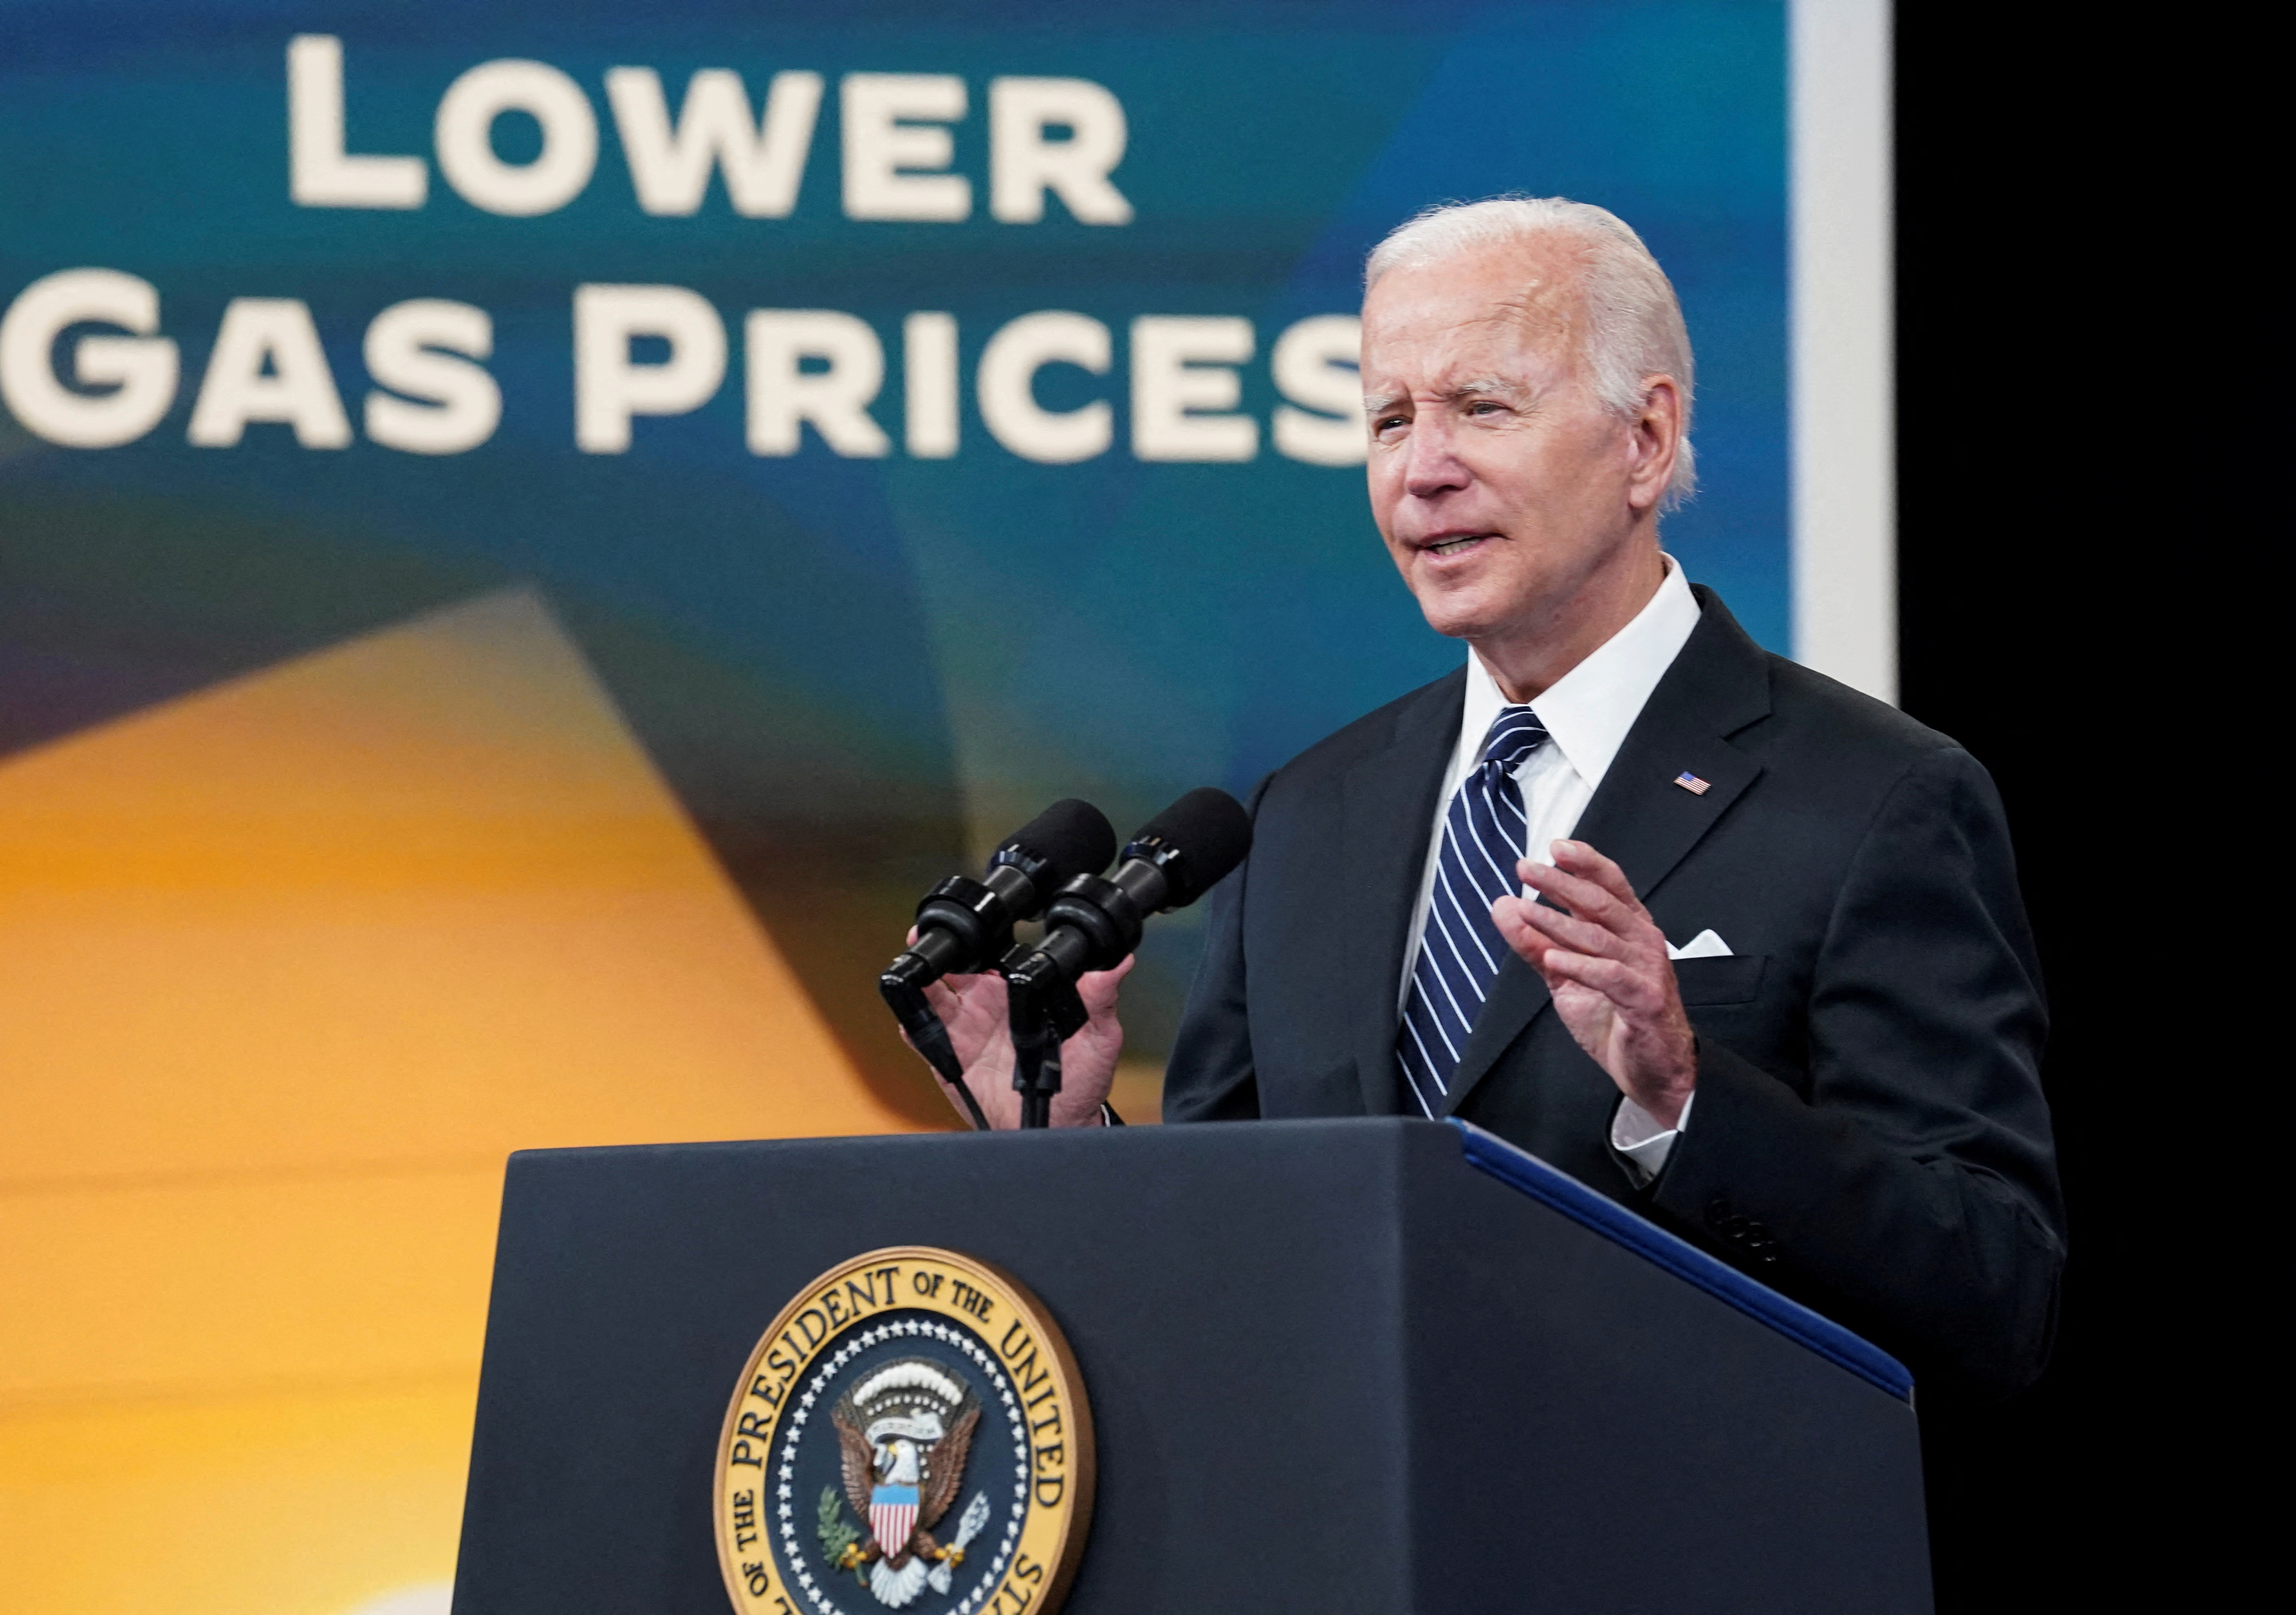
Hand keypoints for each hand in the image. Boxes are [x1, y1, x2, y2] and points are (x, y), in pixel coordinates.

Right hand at [907, 937, 1132, 1129]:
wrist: (1058, 1124)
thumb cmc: (1081, 1081)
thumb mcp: (1098, 1038)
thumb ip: (1101, 1000)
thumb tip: (1119, 964)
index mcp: (1019, 991)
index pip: (993, 953)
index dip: (979, 935)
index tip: (971, 922)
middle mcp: (987, 1004)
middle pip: (954, 965)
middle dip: (938, 948)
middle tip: (927, 937)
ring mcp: (965, 1029)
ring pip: (931, 994)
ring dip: (917, 978)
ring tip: (911, 969)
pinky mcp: (948, 1057)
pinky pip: (921, 1035)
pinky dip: (911, 1022)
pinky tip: (909, 1016)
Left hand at [1490, 840, 1695, 1127]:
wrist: (1653, 1069)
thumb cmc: (1616, 1019)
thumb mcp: (1566, 977)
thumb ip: (1536, 943)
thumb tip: (1504, 909)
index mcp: (1628, 930)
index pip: (1610, 884)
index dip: (1585, 862)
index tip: (1556, 846)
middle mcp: (1641, 942)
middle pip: (1601, 902)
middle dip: (1561, 883)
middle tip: (1526, 870)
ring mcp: (1646, 969)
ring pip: (1600, 936)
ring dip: (1558, 922)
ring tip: (1525, 912)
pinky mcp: (1645, 999)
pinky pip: (1610, 975)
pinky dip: (1579, 965)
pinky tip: (1554, 959)